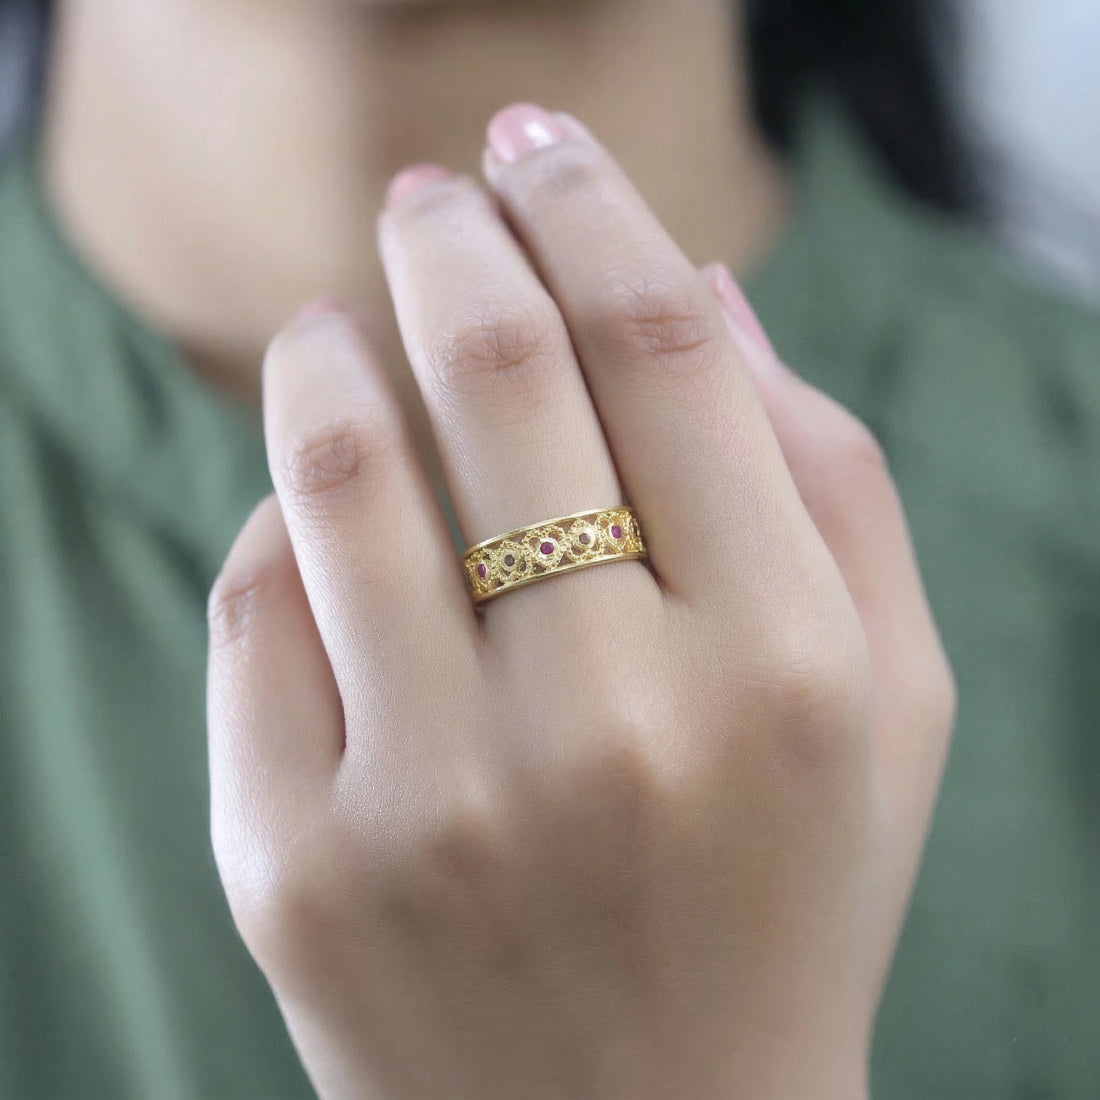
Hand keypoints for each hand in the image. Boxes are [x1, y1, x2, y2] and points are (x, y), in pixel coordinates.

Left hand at [207, 104, 954, 1099]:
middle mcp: (612, 726)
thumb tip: (705, 289)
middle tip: (434, 192)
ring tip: (341, 319)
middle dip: (454, 238)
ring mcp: (434, 804)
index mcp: (781, 671)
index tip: (542, 144)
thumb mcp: (885, 710)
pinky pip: (260, 608)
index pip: (663, 347)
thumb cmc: (786, 905)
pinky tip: (317, 511)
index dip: (593, 206)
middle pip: (498, 372)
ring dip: (331, 351)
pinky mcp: (296, 869)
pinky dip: (282, 522)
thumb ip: (832, 487)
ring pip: (345, 467)